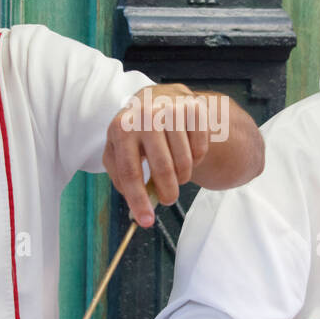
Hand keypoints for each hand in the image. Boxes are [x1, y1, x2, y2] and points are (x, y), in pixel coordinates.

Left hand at [103, 84, 212, 227]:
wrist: (158, 98)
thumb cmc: (135, 132)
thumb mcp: (118, 148)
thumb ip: (121, 178)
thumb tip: (137, 208)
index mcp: (121, 128)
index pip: (129, 172)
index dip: (138, 200)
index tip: (146, 221)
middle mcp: (146, 115)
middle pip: (162, 169)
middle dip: (168, 193)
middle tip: (168, 199)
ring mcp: (172, 109)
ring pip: (185, 161)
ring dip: (183, 176)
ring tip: (176, 173)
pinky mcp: (194, 108)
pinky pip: (201, 149)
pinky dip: (196, 159)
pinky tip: (186, 151)